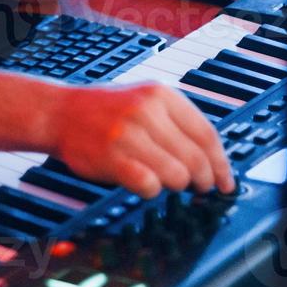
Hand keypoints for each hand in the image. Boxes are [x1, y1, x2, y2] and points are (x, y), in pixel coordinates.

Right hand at [48, 81, 236, 197]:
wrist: (61, 113)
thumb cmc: (108, 112)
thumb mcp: (146, 102)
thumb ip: (177, 125)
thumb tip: (213, 162)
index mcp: (162, 95)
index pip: (207, 134)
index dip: (221, 163)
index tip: (226, 181)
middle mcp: (148, 111)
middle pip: (196, 158)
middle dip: (204, 181)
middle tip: (200, 189)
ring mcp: (129, 134)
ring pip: (177, 176)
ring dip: (176, 186)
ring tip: (166, 182)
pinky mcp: (112, 158)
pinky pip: (149, 186)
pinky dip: (153, 191)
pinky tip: (146, 184)